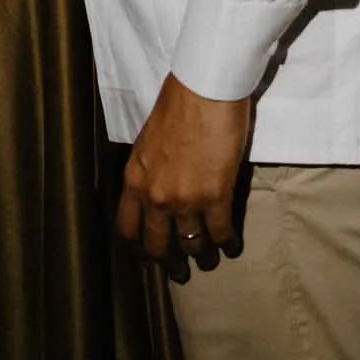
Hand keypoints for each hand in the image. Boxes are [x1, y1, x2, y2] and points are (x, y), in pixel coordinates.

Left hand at [117, 73, 251, 282]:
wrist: (204, 89)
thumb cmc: (178, 103)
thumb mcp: (149, 140)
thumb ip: (150, 170)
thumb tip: (158, 187)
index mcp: (135, 178)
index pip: (127, 229)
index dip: (137, 249)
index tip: (147, 258)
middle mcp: (156, 196)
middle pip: (157, 246)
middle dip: (170, 263)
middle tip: (179, 270)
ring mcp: (186, 199)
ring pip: (192, 244)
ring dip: (201, 256)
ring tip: (208, 259)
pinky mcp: (216, 196)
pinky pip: (220, 233)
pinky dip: (227, 243)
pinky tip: (231, 246)